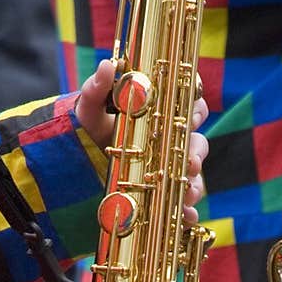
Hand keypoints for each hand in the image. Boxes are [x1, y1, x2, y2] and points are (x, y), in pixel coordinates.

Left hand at [77, 60, 208, 221]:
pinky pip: (185, 200)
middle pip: (197, 140)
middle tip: (190, 162)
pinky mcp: (167, 189)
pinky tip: (187, 217)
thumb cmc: (92, 126)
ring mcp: (171, 164)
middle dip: (196, 152)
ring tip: (188, 192)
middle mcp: (172, 137)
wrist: (84, 158)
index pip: (190, 103)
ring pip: (194, 171)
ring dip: (195, 182)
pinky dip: (189, 210)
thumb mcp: (90, 108)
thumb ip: (96, 87)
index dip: (195, 108)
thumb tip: (106, 64)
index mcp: (162, 111)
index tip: (191, 116)